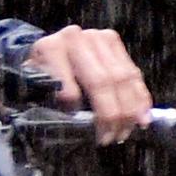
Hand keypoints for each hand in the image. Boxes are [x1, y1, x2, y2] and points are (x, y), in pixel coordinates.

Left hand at [25, 24, 150, 140]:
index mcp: (50, 49)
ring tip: (125, 132)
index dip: (77, 110)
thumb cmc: (40, 72)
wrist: (49, 47)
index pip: (69, 87)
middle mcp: (76, 39)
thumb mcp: (33, 84)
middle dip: (111, 115)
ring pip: (123, 78)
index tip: (84, 128)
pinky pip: (133, 73)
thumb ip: (47, 97)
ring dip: (130, 110)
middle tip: (110, 138)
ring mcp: (97, 37)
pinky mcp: (113, 40)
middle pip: (103, 82)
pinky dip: (140, 97)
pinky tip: (142, 117)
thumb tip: (73, 115)